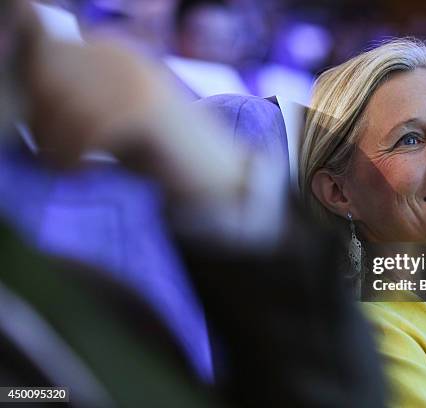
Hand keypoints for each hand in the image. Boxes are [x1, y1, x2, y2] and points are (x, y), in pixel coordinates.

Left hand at [21, 8, 245, 208]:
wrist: (214, 174)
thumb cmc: (157, 150)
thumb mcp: (108, 116)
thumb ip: (73, 100)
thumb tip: (23, 101)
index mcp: (111, 50)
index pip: (45, 59)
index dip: (34, 100)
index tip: (43, 138)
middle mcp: (123, 55)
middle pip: (48, 77)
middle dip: (40, 121)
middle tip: (52, 156)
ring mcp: (137, 79)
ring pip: (64, 103)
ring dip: (55, 144)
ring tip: (67, 168)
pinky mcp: (148, 108)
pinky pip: (88, 127)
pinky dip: (75, 155)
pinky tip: (84, 172)